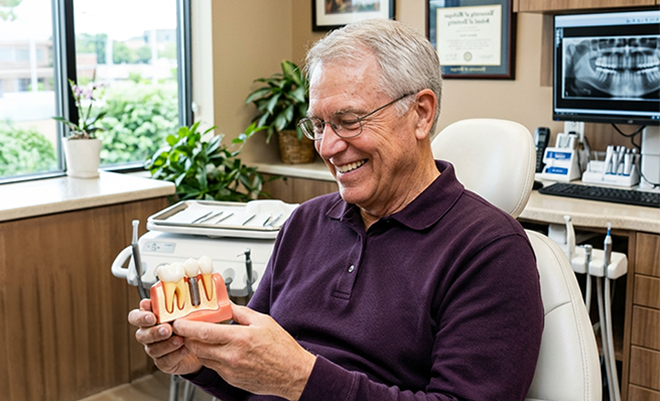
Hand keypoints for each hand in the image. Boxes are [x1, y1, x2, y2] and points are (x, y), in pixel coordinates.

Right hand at [127, 299, 201, 375]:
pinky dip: (175, 355)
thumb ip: (175, 304)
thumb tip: (175, 291)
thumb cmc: (189, 324)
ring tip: (179, 339)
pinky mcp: (163, 362)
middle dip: (154, 332)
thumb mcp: (184, 311)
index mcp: (150, 319)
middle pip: (142, 335)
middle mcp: (149, 334)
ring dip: (166, 344)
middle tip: (167, 329)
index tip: (151, 315)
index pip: (135, 317)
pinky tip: (184, 349)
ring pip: (153, 349)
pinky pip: (164, 361)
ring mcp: (155, 349)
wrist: (201, 345)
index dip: (140, 317)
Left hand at [172, 303, 315, 400]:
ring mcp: (230, 370)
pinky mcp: (231, 379)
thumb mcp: (263, 321)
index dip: (187, 327)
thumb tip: (227, 304)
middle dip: (187, 337)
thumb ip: (241, 312)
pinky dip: (211, 357)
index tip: (179, 322)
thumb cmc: (282, 349)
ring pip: (203, 358)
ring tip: (201, 338)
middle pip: (197, 347)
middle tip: (186, 328)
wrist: (292, 373)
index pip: (204, 333)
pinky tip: (218, 349)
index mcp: (240, 338)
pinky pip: (214, 367)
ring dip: (198, 347)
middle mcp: (232, 356)